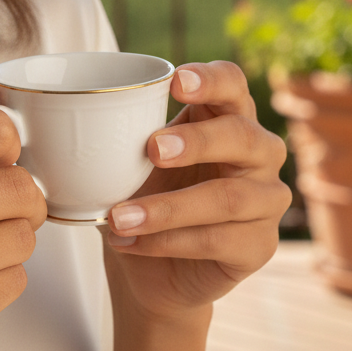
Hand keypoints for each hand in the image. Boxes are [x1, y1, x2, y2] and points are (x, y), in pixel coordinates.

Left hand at [102, 61, 290, 322]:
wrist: (153, 271)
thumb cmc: (147, 197)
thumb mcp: (133, 160)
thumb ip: (126, 133)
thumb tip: (84, 115)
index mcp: (227, 115)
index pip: (233, 83)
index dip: (211, 79)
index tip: (176, 82)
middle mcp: (259, 152)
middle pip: (242, 135)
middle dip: (196, 141)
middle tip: (152, 149)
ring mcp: (267, 200)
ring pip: (229, 197)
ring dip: (167, 208)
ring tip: (119, 217)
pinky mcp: (261, 245)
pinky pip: (218, 240)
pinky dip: (169, 241)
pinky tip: (133, 242)